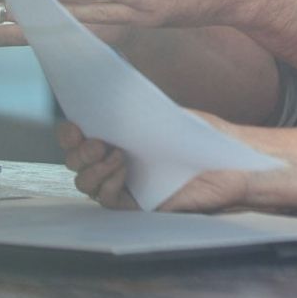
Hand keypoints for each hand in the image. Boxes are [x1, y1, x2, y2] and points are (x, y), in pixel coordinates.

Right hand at [57, 120, 249, 211]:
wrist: (228, 161)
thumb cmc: (199, 135)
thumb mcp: (164, 115)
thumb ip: (133, 110)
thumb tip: (104, 93)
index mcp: (117, 136)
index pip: (78, 137)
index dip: (68, 133)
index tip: (74, 125)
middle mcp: (113, 160)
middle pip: (75, 161)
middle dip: (78, 151)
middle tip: (97, 142)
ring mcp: (123, 184)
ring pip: (85, 182)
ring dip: (92, 168)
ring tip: (116, 155)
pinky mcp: (135, 205)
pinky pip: (106, 200)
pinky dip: (107, 184)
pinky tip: (121, 171)